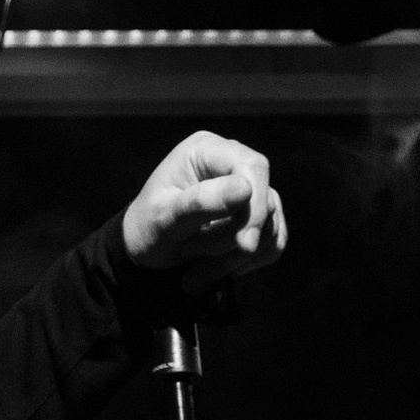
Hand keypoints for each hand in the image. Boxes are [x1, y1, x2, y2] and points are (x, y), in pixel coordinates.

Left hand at [121, 130, 287, 289]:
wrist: (146, 250)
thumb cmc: (148, 227)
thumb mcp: (164, 218)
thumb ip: (200, 202)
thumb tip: (245, 189)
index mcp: (206, 150)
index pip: (252, 167)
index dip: (254, 205)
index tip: (244, 243)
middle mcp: (232, 163)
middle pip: (263, 200)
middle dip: (232, 239)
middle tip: (189, 254)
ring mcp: (250, 190)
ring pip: (269, 227)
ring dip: (233, 257)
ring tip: (193, 267)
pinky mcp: (260, 216)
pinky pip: (274, 242)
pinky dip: (246, 263)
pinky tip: (214, 269)